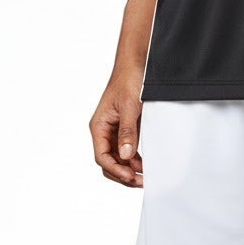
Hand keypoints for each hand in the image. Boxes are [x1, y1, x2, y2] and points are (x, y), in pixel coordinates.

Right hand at [90, 69, 144, 186]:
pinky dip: (134, 157)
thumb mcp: (129, 106)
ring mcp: (114, 129)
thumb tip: (126, 155)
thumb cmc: (129, 79)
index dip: (116, 169)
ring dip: (129, 168)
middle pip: (108, 161)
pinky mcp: (125, 126)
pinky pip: (126, 148)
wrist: (136, 62)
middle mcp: (104, 130)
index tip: (130, 177)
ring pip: (118, 157)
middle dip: (122, 174)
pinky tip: (144, 163)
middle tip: (140, 182)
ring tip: (144, 176)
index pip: (102, 156)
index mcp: (99, 126)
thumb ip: (127, 131)